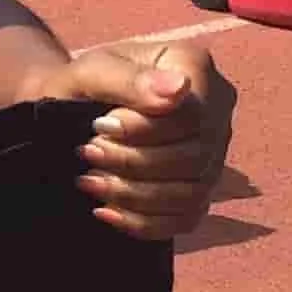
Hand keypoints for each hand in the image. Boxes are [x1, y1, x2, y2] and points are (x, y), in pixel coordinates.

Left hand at [37, 38, 234, 240]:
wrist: (74, 110)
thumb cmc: (87, 85)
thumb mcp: (93, 71)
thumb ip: (130, 79)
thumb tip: (178, 89)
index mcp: (194, 68)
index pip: (191, 115)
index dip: (144, 130)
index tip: (99, 126)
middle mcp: (217, 111)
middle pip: (194, 157)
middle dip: (134, 163)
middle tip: (86, 153)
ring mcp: (214, 154)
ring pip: (192, 193)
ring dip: (134, 195)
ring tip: (89, 181)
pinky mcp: (201, 189)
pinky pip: (187, 219)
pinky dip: (144, 223)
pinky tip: (106, 211)